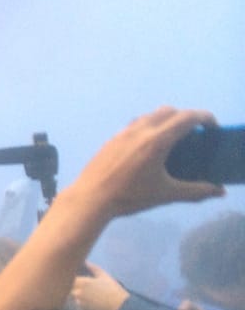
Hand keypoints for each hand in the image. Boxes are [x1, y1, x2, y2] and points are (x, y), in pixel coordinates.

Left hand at [70, 107, 224, 218]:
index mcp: (157, 140)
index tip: (213, 127)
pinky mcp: (112, 139)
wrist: (91, 197)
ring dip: (165, 120)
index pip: (187, 118)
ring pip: (150, 115)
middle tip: (194, 133)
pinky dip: (148, 127)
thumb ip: (196, 191)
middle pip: (169, 111)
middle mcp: (141, 130)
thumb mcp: (167, 194)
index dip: (205, 118)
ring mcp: (123, 132)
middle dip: (186, 117)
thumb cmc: (130, 196)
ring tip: (172, 139)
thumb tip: (218, 192)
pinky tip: (147, 147)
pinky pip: (135, 124)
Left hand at [71, 262, 128, 309]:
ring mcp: (80, 302)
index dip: (70, 278)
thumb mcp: (104, 276)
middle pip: (69, 288)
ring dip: (76, 294)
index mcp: (83, 282)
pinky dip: (81, 302)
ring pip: (73, 297)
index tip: (74, 277)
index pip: (69, 279)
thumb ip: (93, 268)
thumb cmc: (113, 289)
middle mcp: (78, 292)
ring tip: (87, 294)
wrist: (120, 306)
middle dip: (72, 286)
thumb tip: (86, 262)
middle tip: (79, 285)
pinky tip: (90, 301)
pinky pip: (78, 304)